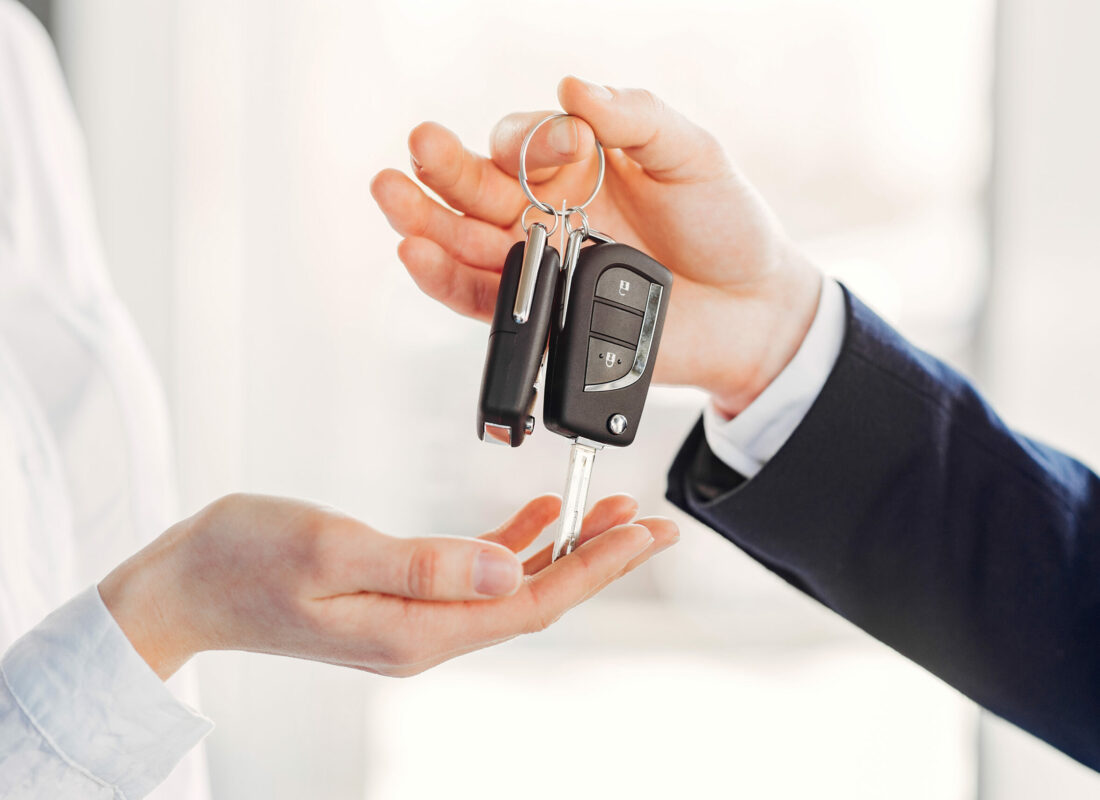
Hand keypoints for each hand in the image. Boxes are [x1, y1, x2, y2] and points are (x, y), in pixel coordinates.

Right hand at [99, 492, 675, 678]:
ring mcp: (413, 618)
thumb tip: (511, 571)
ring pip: (513, 585)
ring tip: (614, 511)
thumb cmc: (244, 560)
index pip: (530, 602)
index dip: (596, 568)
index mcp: (416, 631)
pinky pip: (476, 574)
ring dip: (565, 549)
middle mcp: (425, 634)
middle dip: (600, 560)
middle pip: (535, 598)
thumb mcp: (331, 550)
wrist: (185, 584)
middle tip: (655, 523)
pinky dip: (515, 543)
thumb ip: (425, 565)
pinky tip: (540, 519)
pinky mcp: (400, 596)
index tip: (647, 533)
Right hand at [371, 76, 822, 416]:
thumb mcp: (693, 154)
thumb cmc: (727, 225)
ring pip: (466, 242)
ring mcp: (541, 265)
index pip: (524, 142)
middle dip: (444, 168)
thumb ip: (635, 118)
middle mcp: (547, 212)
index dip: (527, 141)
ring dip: (424, 220)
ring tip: (392, 196)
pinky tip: (418, 254)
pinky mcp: (541, 316)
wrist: (753, 311)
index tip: (564, 150)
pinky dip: (446, 280)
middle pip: (477, 187)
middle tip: (419, 147)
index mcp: (577, 165)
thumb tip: (572, 86)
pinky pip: (482, 300)